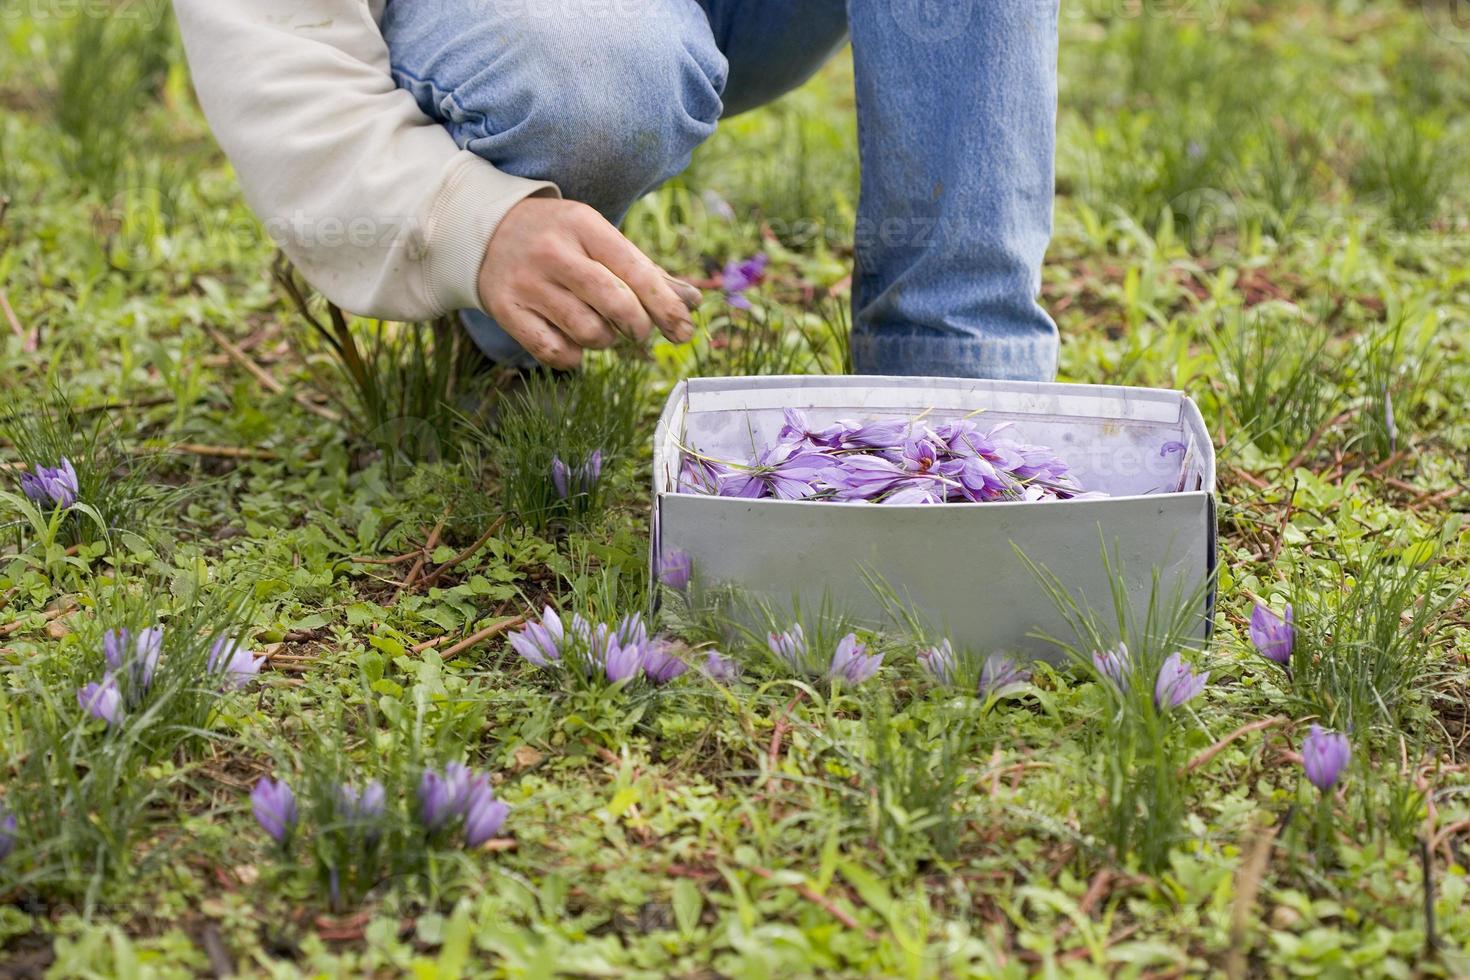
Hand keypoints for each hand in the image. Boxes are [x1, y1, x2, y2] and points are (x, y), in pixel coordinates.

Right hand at [477, 197, 699, 368]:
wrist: (484, 231)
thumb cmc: (559, 238)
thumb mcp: (598, 237)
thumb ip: (645, 270)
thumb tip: (693, 301)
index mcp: (584, 226)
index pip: (636, 270)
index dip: (666, 305)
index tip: (684, 330)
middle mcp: (553, 252)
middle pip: (615, 303)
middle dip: (639, 325)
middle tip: (640, 331)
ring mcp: (527, 283)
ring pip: (588, 332)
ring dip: (606, 340)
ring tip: (601, 328)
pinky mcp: (505, 310)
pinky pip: (553, 352)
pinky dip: (573, 357)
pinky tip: (574, 343)